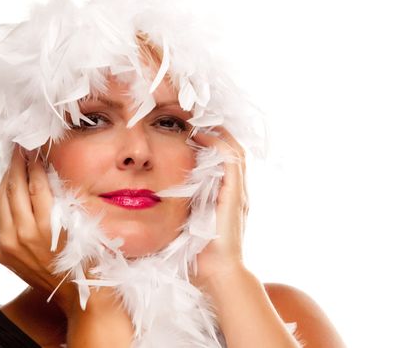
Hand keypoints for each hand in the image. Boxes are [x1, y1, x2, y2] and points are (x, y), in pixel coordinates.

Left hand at [0, 146, 75, 312]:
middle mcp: (22, 234)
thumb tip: (48, 170)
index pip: (35, 183)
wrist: (77, 293)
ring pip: (0, 200)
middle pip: (14, 188)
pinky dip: (0, 199)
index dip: (34, 162)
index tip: (34, 147)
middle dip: (16, 164)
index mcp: (47, 226)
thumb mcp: (81, 223)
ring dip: (7, 179)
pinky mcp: (0, 251)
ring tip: (14, 164)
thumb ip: (63, 198)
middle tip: (19, 148)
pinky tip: (7, 188)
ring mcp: (7, 244)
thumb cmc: (85, 257)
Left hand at [191, 128, 248, 286]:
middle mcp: (235, 191)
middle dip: (216, 130)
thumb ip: (181, 209)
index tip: (190, 127)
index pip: (223, 159)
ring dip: (218, 132)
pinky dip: (218, 144)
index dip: (210, 140)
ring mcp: (238, 193)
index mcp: (225, 197)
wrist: (217, 275)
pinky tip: (201, 135)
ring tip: (198, 119)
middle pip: (231, 149)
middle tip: (194, 116)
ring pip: (234, 151)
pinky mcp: (235, 196)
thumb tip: (154, 198)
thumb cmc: (198, 255)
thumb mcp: (187, 224)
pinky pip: (231, 161)